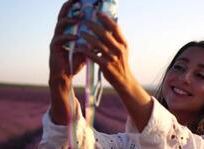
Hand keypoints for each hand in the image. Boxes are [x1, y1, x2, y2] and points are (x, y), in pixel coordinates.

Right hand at [49, 0, 85, 84]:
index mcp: (67, 31)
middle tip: (76, 0)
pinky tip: (76, 37)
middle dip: (68, 7)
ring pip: (60, 25)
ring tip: (78, 17)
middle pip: (62, 15)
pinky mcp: (54, 49)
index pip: (70, 15)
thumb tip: (107, 32)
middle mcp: (60, 33)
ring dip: (69, 20)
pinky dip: (68, 37)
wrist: (65, 76)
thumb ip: (93, 39)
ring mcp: (56, 40)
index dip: (73, 6)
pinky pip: (59, 39)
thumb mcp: (86, 48)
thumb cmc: (75, 61)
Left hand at [81, 13, 152, 131]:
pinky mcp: (106, 66)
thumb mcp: (122, 50)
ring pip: (98, 45)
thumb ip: (116, 39)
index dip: (106, 19)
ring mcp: (113, 58)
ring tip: (80, 33)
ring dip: (87, 37)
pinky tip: (79, 47)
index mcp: (124, 44)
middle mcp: (119, 50)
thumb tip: (109, 25)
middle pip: (105, 34)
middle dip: (94, 26)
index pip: (115, 28)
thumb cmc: (120, 63)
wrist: (124, 81)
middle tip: (85, 21)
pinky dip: (85, 51)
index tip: (98, 13)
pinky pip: (93, 56)